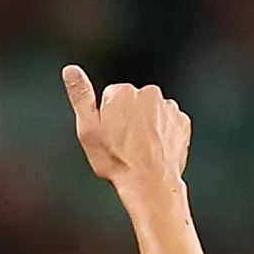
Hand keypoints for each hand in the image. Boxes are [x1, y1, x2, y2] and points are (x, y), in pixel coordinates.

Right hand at [62, 66, 191, 195]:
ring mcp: (169, 107)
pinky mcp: (182, 122)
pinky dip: (163, 134)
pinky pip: (169, 123)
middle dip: (129, 118)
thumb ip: (80, 95)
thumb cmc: (116, 160)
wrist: (150, 184)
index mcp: (123, 91)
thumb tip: (70, 69)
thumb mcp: (88, 129)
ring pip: (152, 112)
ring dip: (147, 126)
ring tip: (141, 150)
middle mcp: (149, 92)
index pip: (111, 97)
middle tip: (125, 145)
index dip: (107, 117)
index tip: (110, 135)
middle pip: (133, 102)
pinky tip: (155, 151)